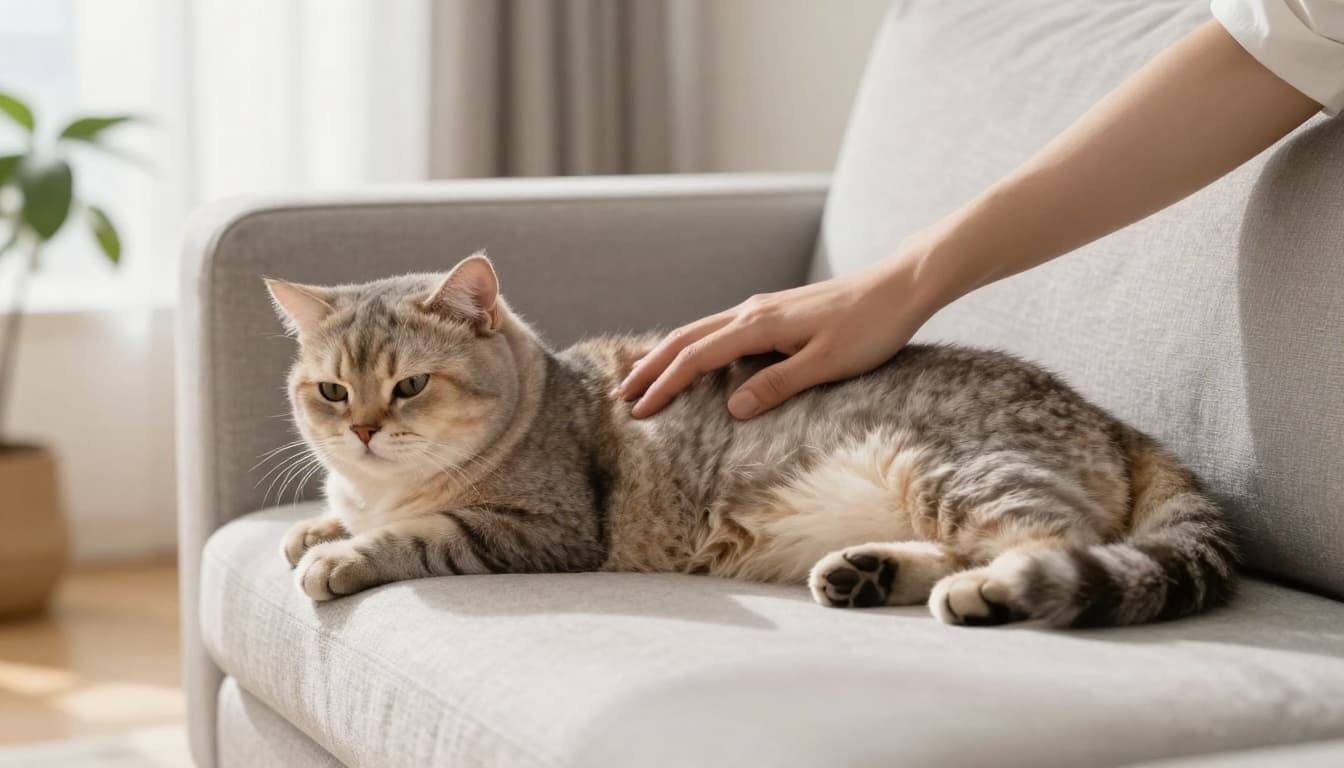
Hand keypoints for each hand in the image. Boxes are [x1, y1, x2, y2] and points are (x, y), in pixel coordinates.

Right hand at [619, 251, 944, 419]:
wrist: (900, 286)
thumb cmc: (870, 327)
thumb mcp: (826, 363)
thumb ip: (778, 385)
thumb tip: (732, 408)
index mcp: (758, 325)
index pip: (696, 358)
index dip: (665, 385)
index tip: (640, 412)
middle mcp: (752, 311)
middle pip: (686, 339)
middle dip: (652, 368)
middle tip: (624, 396)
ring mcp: (762, 308)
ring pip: (700, 330)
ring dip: (668, 354)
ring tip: (644, 375)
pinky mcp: (775, 311)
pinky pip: (720, 329)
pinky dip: (694, 344)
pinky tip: (694, 357)